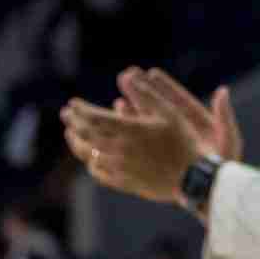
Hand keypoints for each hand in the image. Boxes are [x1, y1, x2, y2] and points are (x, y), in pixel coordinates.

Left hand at [61, 95, 202, 205]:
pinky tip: (91, 158)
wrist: (193, 178)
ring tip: (72, 134)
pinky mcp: (124, 182)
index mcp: (128, 131)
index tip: (73, 103)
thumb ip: (146, 94)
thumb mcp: (169, 112)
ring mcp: (120, 168)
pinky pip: (99, 173)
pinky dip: (90, 162)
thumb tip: (126, 76)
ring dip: (76, 143)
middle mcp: (119, 150)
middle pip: (85, 136)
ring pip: (88, 155)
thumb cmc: (184, 142)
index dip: (80, 109)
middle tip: (66, 114)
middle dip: (73, 123)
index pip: (93, 118)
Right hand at [118, 67, 242, 162]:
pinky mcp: (160, 159)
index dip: (165, 87)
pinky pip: (143, 144)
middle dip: (143, 93)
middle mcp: (182, 132)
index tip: (151, 73)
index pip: (179, 101)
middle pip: (160, 109)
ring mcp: (169, 145)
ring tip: (118, 100)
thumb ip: (224, 116)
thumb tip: (223, 91)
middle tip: (126, 76)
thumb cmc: (226, 168)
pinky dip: (131, 134)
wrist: (216, 193)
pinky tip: (117, 126)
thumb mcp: (229, 140)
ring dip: (133, 113)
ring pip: (148, 126)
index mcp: (199, 124)